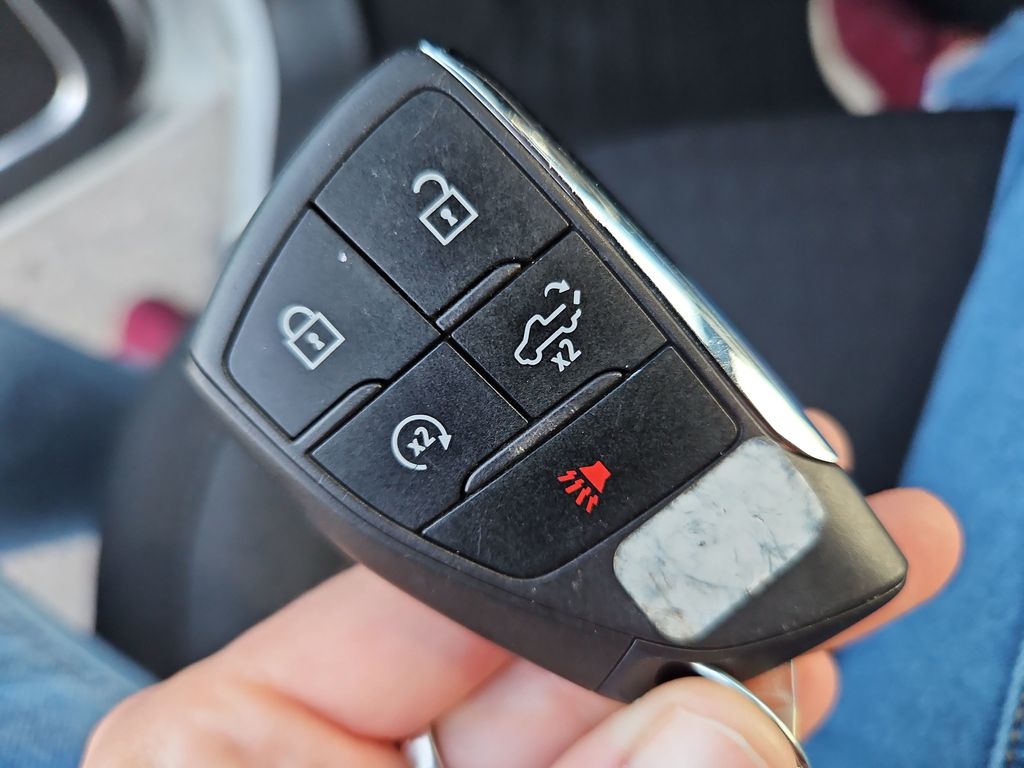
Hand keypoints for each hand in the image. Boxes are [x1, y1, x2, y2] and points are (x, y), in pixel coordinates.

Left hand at [83, 411, 960, 767]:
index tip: (678, 489)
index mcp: (238, 742)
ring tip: (841, 580)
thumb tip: (712, 722)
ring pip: (619, 715)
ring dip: (735, 655)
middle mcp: (350, 760)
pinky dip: (725, 736)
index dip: (563, 530)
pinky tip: (788, 688)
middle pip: (542, 637)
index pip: (417, 581)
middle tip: (804, 514)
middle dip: (681, 574)